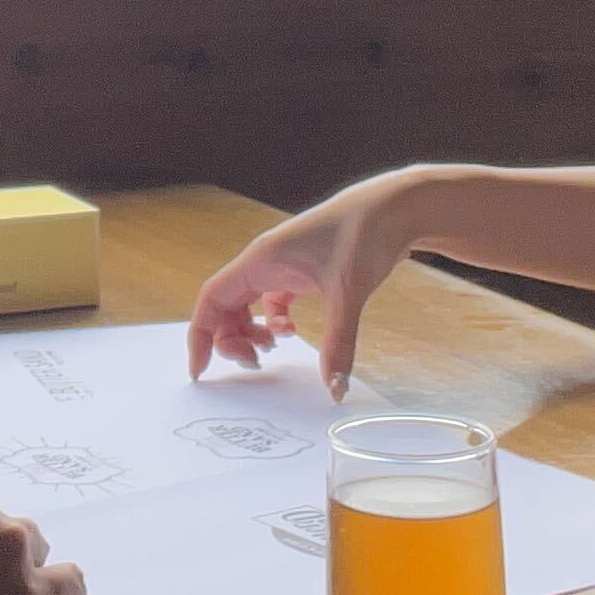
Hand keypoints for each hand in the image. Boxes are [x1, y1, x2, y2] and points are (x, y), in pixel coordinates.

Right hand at [188, 174, 417, 391]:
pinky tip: (293, 331)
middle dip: (231, 339)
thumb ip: (337, 343)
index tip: (200, 368)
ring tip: (274, 348)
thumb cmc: (364, 233)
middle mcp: (265, 261)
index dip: (200, 334)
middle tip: (255, 364)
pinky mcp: (301, 270)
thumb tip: (334, 388)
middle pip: (226, 305)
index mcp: (261, 260)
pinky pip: (271, 302)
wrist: (394, 207)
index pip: (212, 298)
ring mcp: (282, 265)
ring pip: (247, 305)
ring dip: (251, 331)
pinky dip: (275, 322)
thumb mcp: (348, 292)